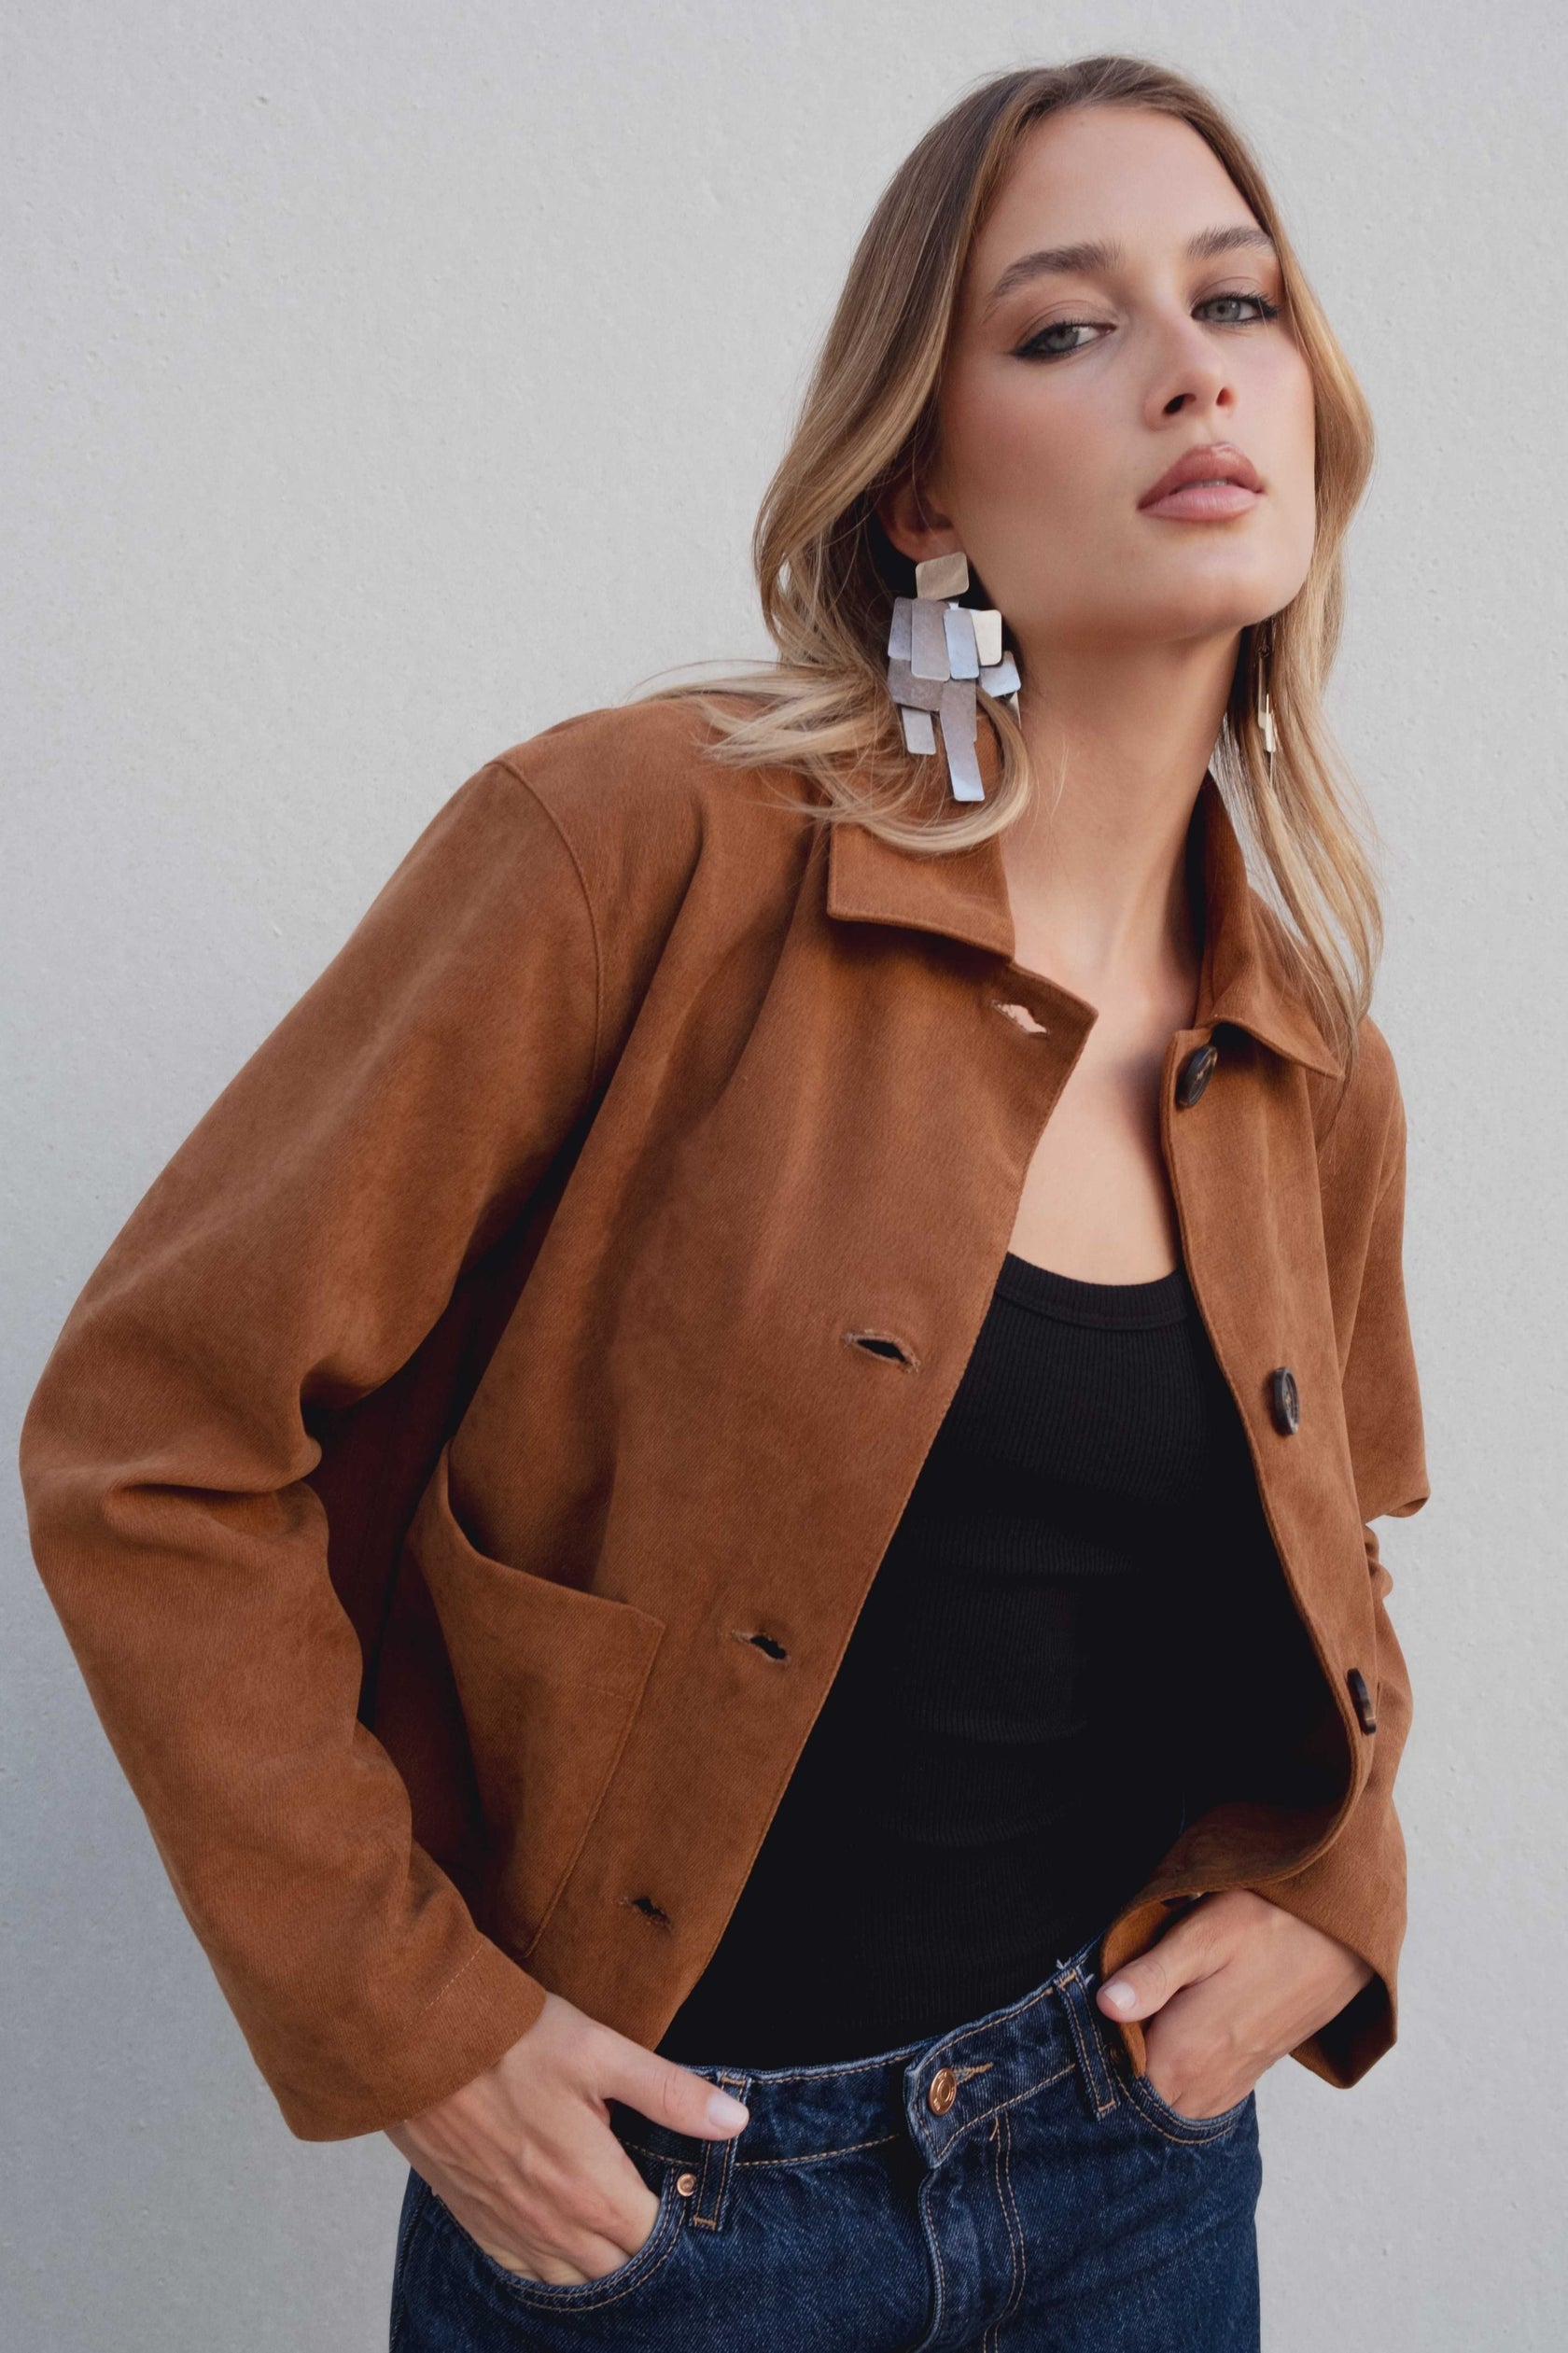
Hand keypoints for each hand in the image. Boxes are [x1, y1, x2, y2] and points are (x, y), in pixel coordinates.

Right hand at [384, 1991, 749, 2284]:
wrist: (419, 2050)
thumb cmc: (512, 2043)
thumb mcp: (602, 2052)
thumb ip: (670, 2094)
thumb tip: (735, 2121)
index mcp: (594, 2190)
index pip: (658, 2240)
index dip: (682, 2222)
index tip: (691, 2194)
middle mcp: (556, 2228)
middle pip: (621, 2270)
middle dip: (647, 2250)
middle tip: (662, 2212)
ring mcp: (514, 2233)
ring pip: (576, 2283)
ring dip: (604, 2265)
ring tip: (623, 2233)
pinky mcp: (479, 2225)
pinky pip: (528, 2275)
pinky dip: (556, 2270)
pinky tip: (568, 2246)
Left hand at [1094, 1889, 1374, 2119]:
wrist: (1341, 1934)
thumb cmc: (1269, 1922)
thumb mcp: (1204, 1935)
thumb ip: (1153, 1975)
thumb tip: (1104, 2005)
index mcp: (1186, 2055)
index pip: (1113, 2085)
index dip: (1088, 2056)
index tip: (1072, 2022)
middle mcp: (1206, 2085)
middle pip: (1136, 2098)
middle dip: (1110, 2068)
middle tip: (1097, 2018)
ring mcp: (1228, 2086)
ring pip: (1164, 2102)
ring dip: (1141, 2073)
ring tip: (1130, 2022)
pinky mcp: (1244, 2076)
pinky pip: (1192, 2098)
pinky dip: (1170, 2079)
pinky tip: (1162, 2035)